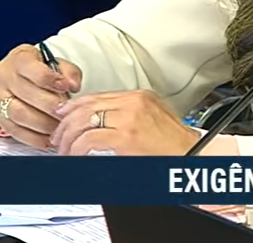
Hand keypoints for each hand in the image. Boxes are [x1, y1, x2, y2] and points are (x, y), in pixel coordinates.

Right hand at [0, 45, 82, 149]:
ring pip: (19, 115)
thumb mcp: (56, 63)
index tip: (66, 87)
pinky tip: (51, 137)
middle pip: (26, 94)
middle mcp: (5, 77)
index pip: (32, 69)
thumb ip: (68, 72)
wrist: (20, 78)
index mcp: (19, 59)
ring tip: (60, 126)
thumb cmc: (41, 71)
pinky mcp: (0, 118)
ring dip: (44, 124)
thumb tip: (73, 85)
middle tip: (66, 112)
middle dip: (50, 106)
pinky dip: (35, 137)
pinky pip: (16, 132)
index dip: (50, 79)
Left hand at [51, 90, 199, 155]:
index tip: (63, 115)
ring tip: (63, 150)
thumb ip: (129, 115)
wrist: (195, 157)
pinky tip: (74, 156)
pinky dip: (77, 149)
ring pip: (84, 120)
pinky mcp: (126, 137)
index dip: (75, 106)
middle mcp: (133, 103)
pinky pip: (90, 139)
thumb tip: (101, 123)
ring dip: (68, 137)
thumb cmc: (177, 146)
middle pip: (86, 105)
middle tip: (58, 136)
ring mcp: (130, 118)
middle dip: (66, 121)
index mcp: (140, 97)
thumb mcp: (154, 120)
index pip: (97, 96)